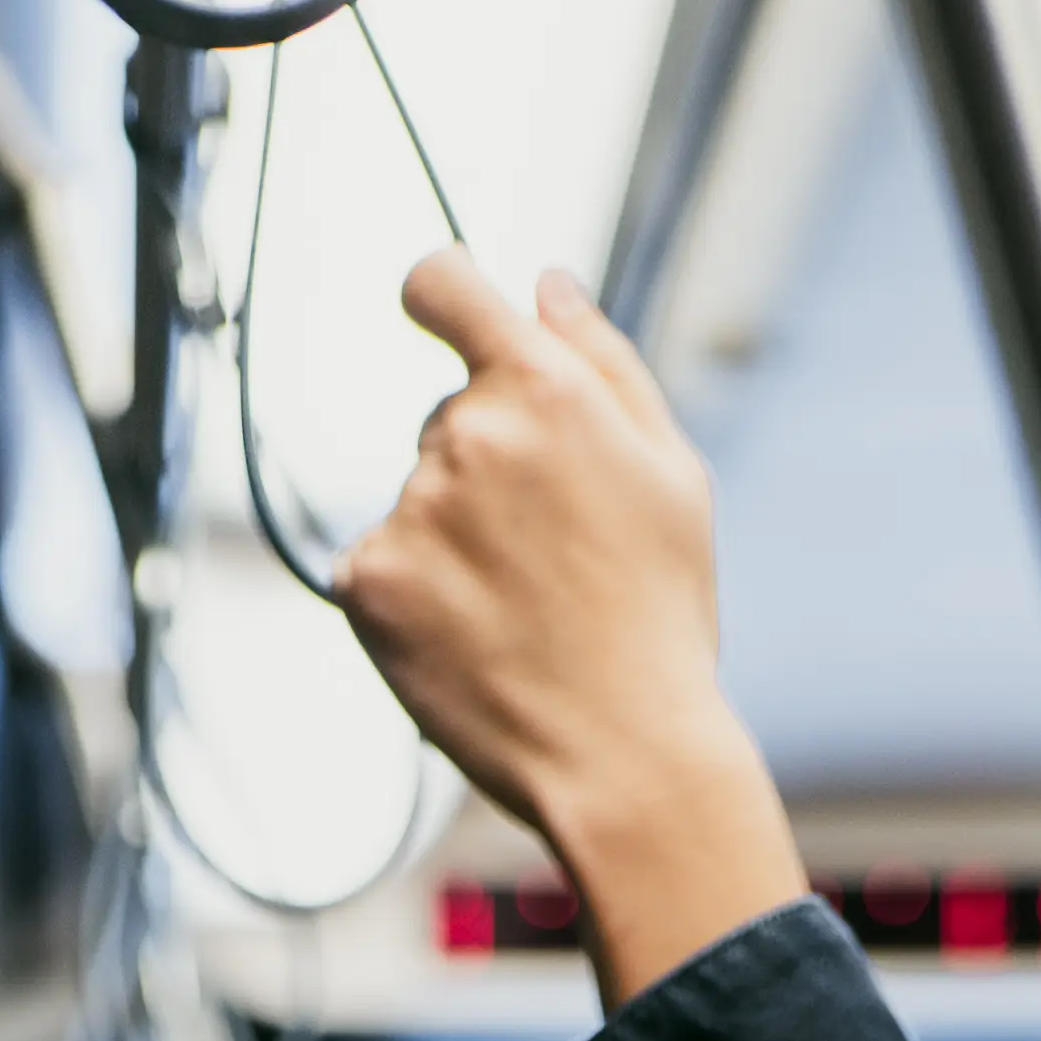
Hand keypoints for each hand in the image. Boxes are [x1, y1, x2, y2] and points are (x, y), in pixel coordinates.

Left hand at [338, 258, 807, 1006]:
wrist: (623, 756)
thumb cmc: (660, 616)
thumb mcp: (671, 473)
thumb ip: (603, 361)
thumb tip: (545, 284)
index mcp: (544, 388)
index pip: (443, 284)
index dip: (439, 294)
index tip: (439, 309)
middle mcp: (467, 436)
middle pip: (447, 419)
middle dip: (489, 467)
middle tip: (554, 556)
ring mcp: (411, 511)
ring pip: (418, 498)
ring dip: (454, 539)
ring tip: (522, 611)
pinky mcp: (369, 584)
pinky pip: (380, 566)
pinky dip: (415, 598)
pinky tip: (474, 640)